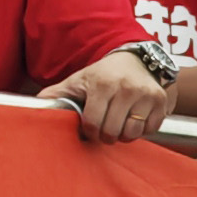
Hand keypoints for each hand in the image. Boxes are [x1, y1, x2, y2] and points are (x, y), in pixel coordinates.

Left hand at [44, 49, 174, 144]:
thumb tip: (36, 106)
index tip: (89, 130)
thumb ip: (58, 93)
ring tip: (117, 125)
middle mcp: (127, 89)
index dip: (89, 132)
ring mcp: (147, 96)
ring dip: (123, 135)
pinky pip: (150, 129)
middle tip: (104, 130)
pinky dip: (140, 131)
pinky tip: (132, 120)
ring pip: (133, 133)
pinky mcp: (161, 102)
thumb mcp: (78, 80)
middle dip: (106, 136)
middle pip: (113, 131)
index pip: (94, 122)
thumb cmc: (102, 74)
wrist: (135, 60)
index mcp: (103, 84)